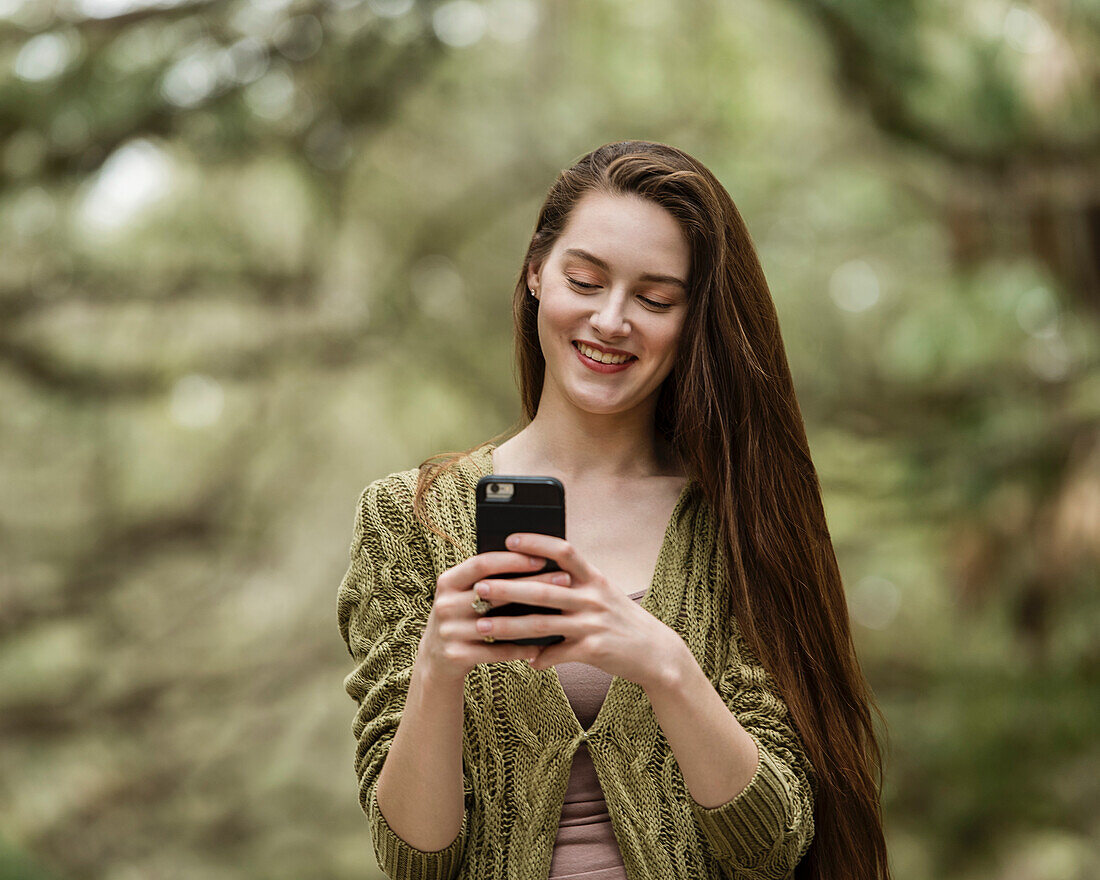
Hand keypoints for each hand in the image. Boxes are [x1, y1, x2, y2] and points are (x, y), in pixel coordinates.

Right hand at [418, 548, 561, 683]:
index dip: (513, 559)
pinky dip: (521, 648)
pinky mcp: (456, 656)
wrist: (436, 660)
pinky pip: (497, 651)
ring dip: (533, 619)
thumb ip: (486, 579)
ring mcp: (448, 631)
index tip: (543, 557)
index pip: (482, 563)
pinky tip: (543, 645)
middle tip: (565, 579)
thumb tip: (533, 557)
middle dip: (534, 583)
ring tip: (561, 613)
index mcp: (447, 582)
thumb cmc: (462, 618)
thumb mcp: (463, 595)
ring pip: (499, 623)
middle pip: (495, 591)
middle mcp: (444, 605)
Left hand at [471, 532, 685, 689]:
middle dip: (508, 588)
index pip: (564, 551)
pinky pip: (558, 654)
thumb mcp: (603, 593)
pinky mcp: (594, 649)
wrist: (656, 652)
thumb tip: (535, 575)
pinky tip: (525, 661)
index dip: (536, 542)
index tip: (509, 539)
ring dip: (510, 626)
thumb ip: (575, 584)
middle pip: (543, 588)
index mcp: (594, 578)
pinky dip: (539, 657)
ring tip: (483, 625)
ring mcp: (592, 623)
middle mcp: (592, 597)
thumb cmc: (621, 620)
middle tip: (480, 587)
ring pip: (543, 623)